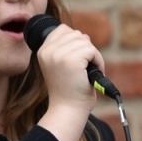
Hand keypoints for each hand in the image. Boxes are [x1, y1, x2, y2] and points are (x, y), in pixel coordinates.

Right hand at [35, 22, 102, 140]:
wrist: (67, 110)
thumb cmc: (68, 91)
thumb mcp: (61, 66)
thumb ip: (66, 49)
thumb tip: (84, 36)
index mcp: (43, 51)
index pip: (63, 30)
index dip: (76, 42)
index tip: (78, 60)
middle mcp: (48, 51)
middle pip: (76, 34)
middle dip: (86, 49)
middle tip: (86, 68)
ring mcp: (58, 55)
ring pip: (85, 41)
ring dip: (93, 56)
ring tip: (89, 71)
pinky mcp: (72, 60)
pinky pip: (92, 51)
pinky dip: (99, 61)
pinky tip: (93, 73)